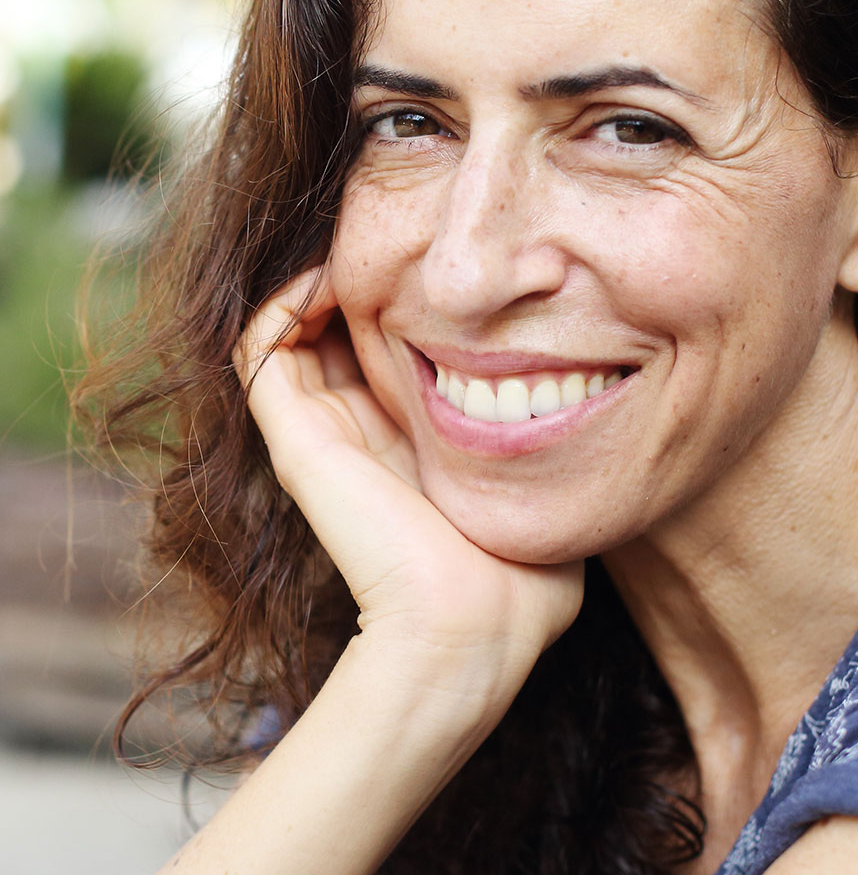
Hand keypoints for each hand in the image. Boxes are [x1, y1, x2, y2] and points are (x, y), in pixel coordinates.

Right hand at [233, 267, 583, 709]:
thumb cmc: (520, 583)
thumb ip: (546, 461)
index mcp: (408, 450)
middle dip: (358, 281)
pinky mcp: (298, 437)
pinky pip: (260, 346)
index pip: (382, 359)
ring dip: (316, 281)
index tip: (443, 272)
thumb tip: (580, 419)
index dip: (402, 307)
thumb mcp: (539, 499)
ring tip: (358, 252)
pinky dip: (285, 299)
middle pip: (331, 336)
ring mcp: (320, 435)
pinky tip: (334, 275)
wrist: (474, 628)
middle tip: (395, 245)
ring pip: (286, 333)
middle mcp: (358, 436)